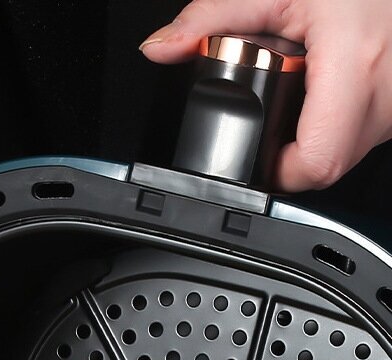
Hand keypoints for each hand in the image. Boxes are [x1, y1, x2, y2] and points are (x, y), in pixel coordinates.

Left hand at [139, 0, 391, 191]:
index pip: (314, 163)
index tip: (256, 151)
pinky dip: (339, 121)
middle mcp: (386, 95)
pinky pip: (365, 134)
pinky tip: (327, 85)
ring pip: (346, 156)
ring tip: (304, 90)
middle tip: (273, 116)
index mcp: (354, 65)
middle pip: (326, 168)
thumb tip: (161, 49)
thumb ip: (211, 17)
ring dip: (314, 137)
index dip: (276, 172)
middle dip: (288, 154)